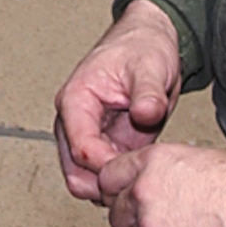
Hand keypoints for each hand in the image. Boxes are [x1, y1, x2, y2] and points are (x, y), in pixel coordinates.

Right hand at [53, 0, 183, 202]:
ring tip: (142, 172)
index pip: (80, 149)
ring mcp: (89, 134)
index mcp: (76, 99)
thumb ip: (148, 93)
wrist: (150, 42)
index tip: (134, 169)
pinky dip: (120, 179)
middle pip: (76, 172)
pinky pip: (104, 174)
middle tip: (139, 178)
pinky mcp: (106, 143)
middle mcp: (75, 120)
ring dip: (112, 184)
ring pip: (86, 179)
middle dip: (106, 183)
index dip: (107, 166)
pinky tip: (141, 169)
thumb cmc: (142, 47)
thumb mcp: (149, 66)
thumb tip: (145, 113)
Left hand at [97, 146, 225, 226]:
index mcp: (156, 163)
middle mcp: (145, 194)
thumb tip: (180, 182)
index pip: (111, 175)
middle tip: (161, 224)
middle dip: (135, 217)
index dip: (122, 187)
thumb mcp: (213, 162)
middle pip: (118, 210)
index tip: (130, 196)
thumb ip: (180, 171)